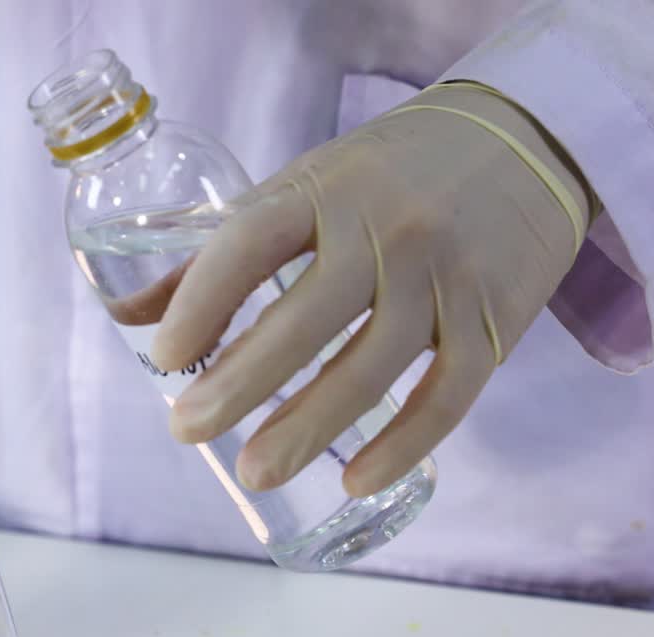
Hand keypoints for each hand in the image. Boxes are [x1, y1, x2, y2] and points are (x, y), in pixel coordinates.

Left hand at [150, 82, 592, 496]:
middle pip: (305, 318)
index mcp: (323, 191)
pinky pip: (447, 396)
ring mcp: (442, 276)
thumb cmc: (386, 174)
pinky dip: (402, 446)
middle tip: (187, 432)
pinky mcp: (492, 321)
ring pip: (370, 367)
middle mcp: (383, 230)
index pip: (251, 242)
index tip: (164, 357)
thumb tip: (129, 317)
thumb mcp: (302, 187)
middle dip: (239, 383)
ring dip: (306, 428)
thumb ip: (221, 251)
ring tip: (254, 471)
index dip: (203, 300)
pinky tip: (354, 480)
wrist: (524, 139)